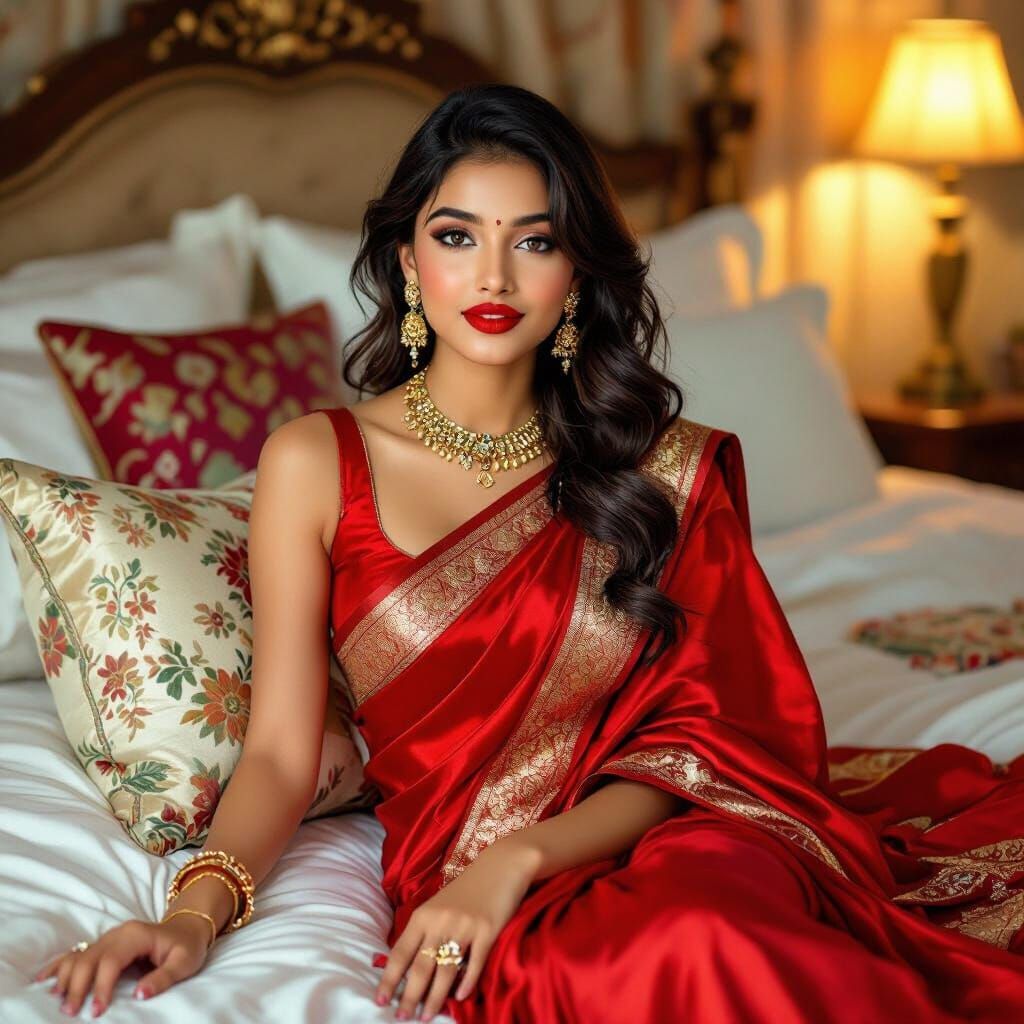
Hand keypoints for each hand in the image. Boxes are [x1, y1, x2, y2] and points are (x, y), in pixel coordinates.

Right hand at [33, 915, 212, 1016]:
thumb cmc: (187, 947)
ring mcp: (109, 937)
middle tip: (70, 1012)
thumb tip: (140, 994)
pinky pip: (77, 952)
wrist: (187, 928)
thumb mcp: (185, 962)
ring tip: (58, 1002)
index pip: (111, 960)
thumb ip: (164, 977)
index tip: (97, 1011)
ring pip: (79, 955)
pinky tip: (44, 980)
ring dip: (65, 978)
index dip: (101, 985)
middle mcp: (118, 934)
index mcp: (136, 935)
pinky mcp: (104, 944)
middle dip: (77, 985)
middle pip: (89, 958)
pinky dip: (60, 966)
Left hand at [375, 839, 541, 1020]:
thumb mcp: (438, 905)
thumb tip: (409, 965)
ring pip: (445, 971)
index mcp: (423, 915)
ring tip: (427, 1016)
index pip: (400, 952)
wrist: (501, 865)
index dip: (389, 978)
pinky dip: (466, 984)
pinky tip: (459, 998)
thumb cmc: (468, 888)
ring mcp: (464, 926)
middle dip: (410, 996)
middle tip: (402, 1018)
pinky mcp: (487, 931)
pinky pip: (474, 964)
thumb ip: (425, 930)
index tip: (380, 1000)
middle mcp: (440, 921)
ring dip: (435, 998)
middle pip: (421, 967)